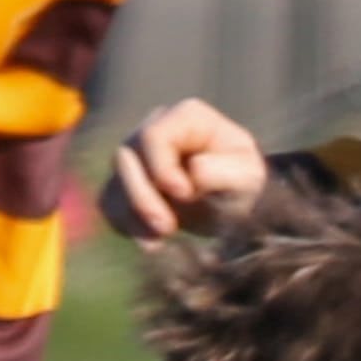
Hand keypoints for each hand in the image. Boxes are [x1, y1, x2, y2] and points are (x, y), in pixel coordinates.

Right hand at [100, 98, 270, 243]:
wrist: (238, 207)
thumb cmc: (247, 184)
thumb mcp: (249, 177)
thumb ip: (226, 170)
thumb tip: (193, 170)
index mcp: (187, 118)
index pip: (154, 136)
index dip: (162, 167)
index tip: (185, 195)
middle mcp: (154, 130)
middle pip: (126, 157)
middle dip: (143, 196)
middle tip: (168, 228)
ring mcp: (137, 157)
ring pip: (115, 181)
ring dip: (132, 214)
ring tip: (159, 239)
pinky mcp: (128, 185)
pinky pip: (110, 202)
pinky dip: (125, 224)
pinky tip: (151, 242)